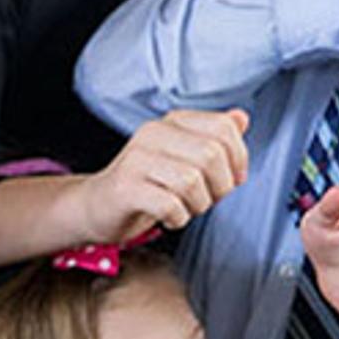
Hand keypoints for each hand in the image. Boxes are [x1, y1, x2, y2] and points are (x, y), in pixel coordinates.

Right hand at [77, 107, 248, 242]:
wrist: (97, 206)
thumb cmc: (148, 184)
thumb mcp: (184, 156)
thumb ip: (214, 137)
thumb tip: (242, 119)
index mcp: (172, 121)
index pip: (224, 128)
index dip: (239, 159)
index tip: (232, 179)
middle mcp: (153, 133)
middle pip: (211, 155)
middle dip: (220, 186)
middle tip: (208, 199)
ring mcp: (136, 160)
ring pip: (191, 181)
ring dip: (199, 205)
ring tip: (187, 208)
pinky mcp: (125, 188)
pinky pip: (170, 205)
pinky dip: (178, 218)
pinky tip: (170, 218)